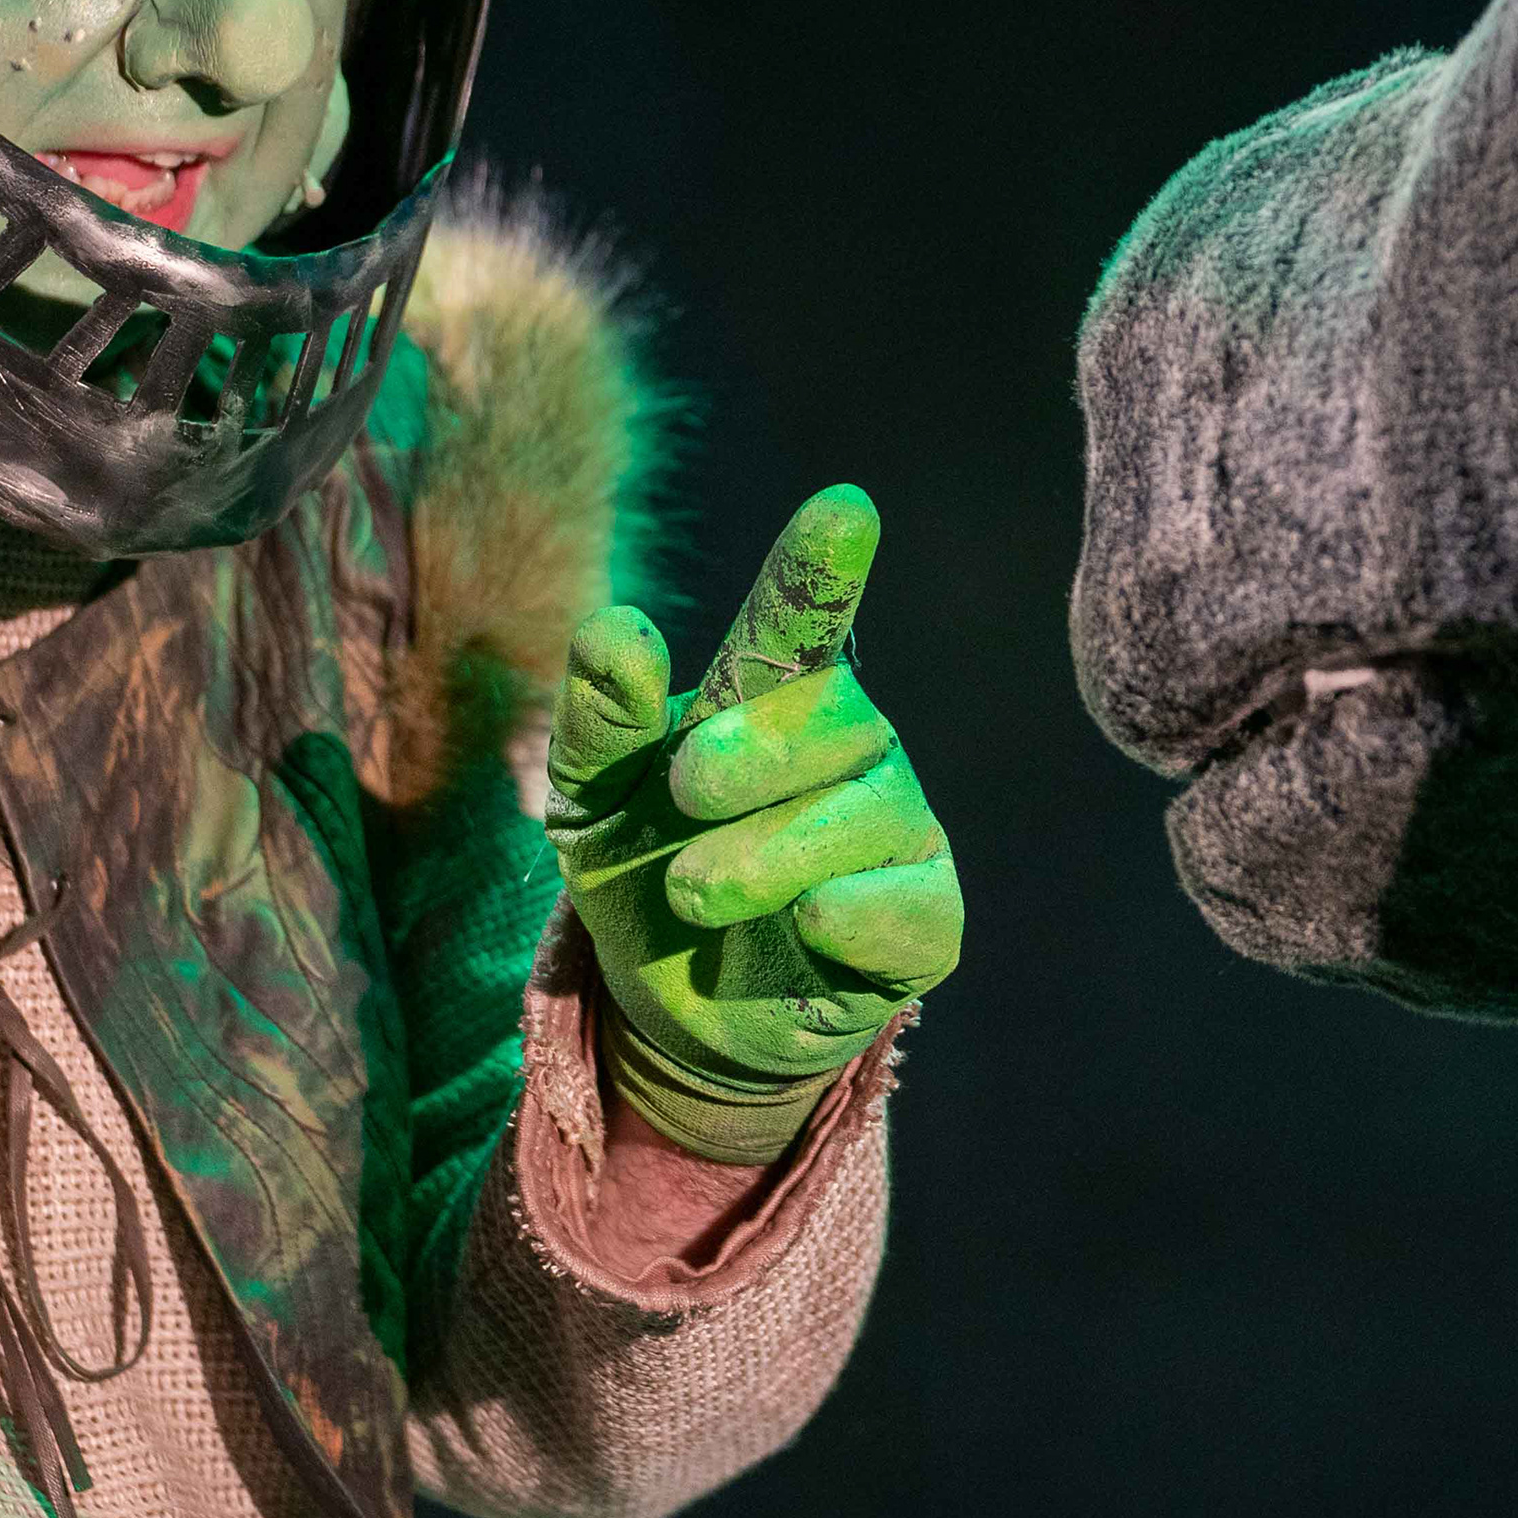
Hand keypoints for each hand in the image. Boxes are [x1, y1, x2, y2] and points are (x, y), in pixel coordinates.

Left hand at [548, 486, 962, 1162]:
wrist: (677, 1008)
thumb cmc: (641, 866)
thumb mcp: (589, 796)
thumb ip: (600, 717)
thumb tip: (617, 630)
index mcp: (773, 692)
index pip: (804, 615)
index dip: (822, 567)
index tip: (844, 508)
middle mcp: (853, 742)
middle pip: (827, 711)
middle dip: (739, 758)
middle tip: (681, 802)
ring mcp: (900, 826)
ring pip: (859, 814)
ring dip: (758, 859)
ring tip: (694, 893)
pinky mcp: (928, 918)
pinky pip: (906, 905)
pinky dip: (847, 914)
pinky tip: (808, 923)